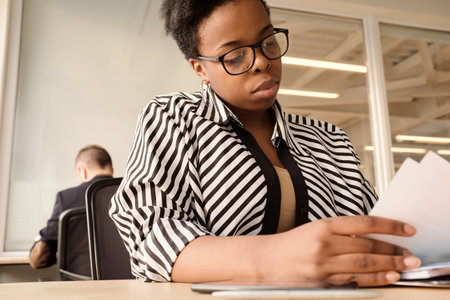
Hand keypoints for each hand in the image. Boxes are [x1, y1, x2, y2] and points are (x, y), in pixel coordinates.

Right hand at [259, 215, 419, 286]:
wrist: (267, 261)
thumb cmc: (292, 244)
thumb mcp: (316, 229)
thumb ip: (342, 231)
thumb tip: (374, 235)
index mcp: (324, 226)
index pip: (365, 224)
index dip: (390, 226)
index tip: (407, 229)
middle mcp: (325, 244)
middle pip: (368, 246)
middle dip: (394, 251)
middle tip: (411, 254)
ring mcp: (324, 265)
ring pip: (365, 265)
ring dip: (389, 266)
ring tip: (405, 266)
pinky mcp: (324, 282)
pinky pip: (355, 281)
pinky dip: (374, 280)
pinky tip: (387, 277)